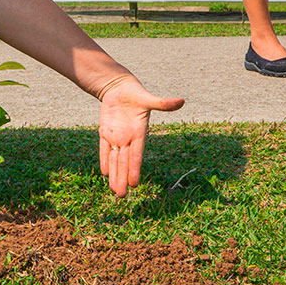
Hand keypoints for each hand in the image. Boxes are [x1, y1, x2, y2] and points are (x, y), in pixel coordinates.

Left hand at [97, 76, 184, 196]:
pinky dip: (104, 159)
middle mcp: (128, 139)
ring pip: (114, 159)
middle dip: (122, 178)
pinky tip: (105, 173)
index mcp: (139, 134)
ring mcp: (116, 136)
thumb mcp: (147, 98)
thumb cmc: (136, 93)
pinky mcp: (105, 131)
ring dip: (114, 174)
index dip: (134, 169)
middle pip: (124, 162)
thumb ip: (162, 103)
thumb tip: (181, 101)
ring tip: (115, 191)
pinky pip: (104, 149)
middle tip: (121, 196)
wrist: (120, 88)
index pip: (136, 155)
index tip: (134, 184)